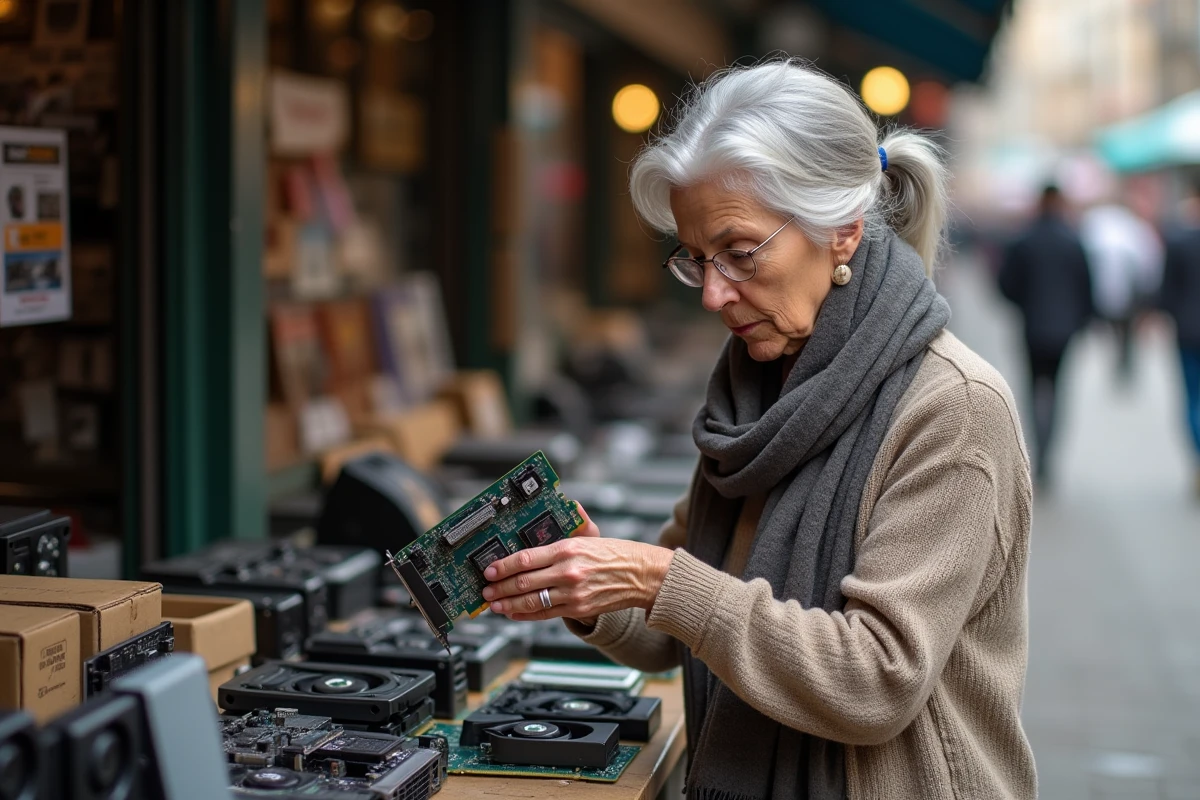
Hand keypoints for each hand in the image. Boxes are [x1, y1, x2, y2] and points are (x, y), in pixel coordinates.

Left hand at [481, 504, 674, 622]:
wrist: (644, 577)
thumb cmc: (619, 554)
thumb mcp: (595, 534)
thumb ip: (577, 521)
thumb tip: (570, 505)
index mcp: (568, 549)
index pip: (526, 558)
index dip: (504, 566)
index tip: (490, 569)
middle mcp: (568, 571)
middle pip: (524, 582)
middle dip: (500, 587)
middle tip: (485, 589)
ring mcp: (572, 593)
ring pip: (531, 601)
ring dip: (508, 604)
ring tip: (494, 604)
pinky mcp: (578, 608)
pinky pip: (545, 613)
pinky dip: (526, 614)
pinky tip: (514, 613)